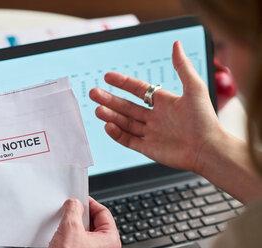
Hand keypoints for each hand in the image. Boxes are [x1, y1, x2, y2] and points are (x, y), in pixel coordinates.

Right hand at [45, 198, 119, 247]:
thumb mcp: (70, 228)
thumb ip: (73, 210)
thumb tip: (74, 204)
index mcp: (111, 240)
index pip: (104, 213)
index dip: (90, 203)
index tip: (79, 199)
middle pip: (95, 225)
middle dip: (80, 217)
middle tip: (68, 212)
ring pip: (87, 237)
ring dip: (74, 229)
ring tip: (62, 227)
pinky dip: (71, 241)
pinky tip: (61, 242)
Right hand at [89, 40, 223, 172]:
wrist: (209, 149)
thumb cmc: (205, 119)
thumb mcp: (194, 88)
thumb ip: (182, 66)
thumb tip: (176, 44)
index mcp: (165, 102)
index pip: (138, 90)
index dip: (123, 83)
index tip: (108, 77)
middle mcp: (156, 117)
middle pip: (127, 107)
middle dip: (109, 99)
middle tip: (93, 93)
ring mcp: (151, 133)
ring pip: (125, 123)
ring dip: (110, 116)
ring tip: (97, 109)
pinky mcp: (149, 149)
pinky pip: (128, 140)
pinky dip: (117, 134)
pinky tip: (108, 126)